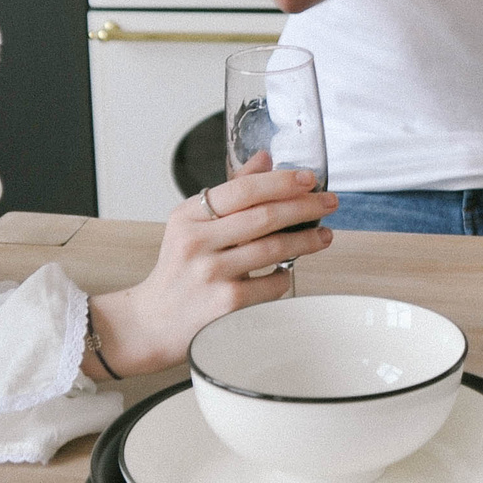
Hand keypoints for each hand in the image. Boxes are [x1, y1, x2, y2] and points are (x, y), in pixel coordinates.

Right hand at [91, 157, 336, 374]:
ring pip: (274, 248)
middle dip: (305, 206)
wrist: (152, 323)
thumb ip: (230, 192)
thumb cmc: (180, 270)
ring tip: (324, 235)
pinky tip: (288, 271)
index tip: (309, 179)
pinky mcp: (226, 305)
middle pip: (264, 215)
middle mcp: (196, 242)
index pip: (242, 189)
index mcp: (187, 216)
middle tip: (329, 202)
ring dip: (307, 240)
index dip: (281, 181)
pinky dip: (285, 276)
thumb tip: (265, 159)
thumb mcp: (192, 225)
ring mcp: (211, 274)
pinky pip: (272, 284)